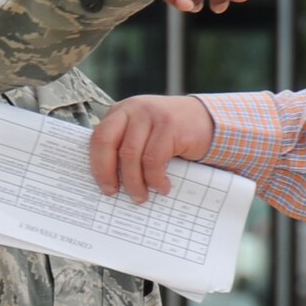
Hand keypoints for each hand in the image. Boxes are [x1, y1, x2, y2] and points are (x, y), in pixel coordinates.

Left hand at [90, 95, 214, 201]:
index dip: (98, 165)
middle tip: (114, 193)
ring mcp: (151, 115)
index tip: (105, 187)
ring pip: (130, 155)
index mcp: (121, 112)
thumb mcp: (144, 133)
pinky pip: (154, 160)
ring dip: (134, 182)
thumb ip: (125, 146)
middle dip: (107, 173)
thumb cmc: (172, 134)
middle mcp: (133, 109)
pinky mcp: (170, 126)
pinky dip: (155, 179)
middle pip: (107, 143)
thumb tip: (109, 180)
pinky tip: (162, 186)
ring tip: (142, 196)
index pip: (98, 138)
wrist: (208, 121)